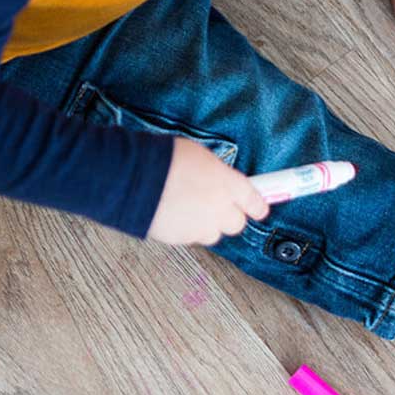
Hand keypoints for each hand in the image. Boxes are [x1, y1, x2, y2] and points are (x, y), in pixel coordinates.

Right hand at [147, 138, 268, 245]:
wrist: (135, 179)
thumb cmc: (164, 159)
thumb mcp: (199, 155)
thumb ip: (216, 173)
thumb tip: (219, 180)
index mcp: (228, 184)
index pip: (255, 201)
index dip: (257, 205)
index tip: (260, 208)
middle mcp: (219, 208)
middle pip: (237, 224)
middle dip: (228, 216)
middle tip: (215, 205)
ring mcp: (201, 226)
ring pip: (212, 233)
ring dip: (206, 224)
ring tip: (188, 207)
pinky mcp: (182, 239)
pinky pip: (190, 237)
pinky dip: (185, 228)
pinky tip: (173, 213)